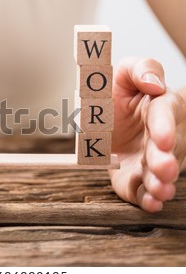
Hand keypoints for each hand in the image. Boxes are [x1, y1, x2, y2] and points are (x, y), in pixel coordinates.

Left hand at [110, 57, 185, 211]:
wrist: (105, 121)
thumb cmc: (118, 96)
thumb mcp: (123, 74)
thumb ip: (140, 70)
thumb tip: (154, 83)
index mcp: (159, 107)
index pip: (166, 114)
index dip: (164, 126)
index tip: (161, 138)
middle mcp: (159, 136)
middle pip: (168, 149)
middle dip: (165, 159)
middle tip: (162, 168)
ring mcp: (150, 159)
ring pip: (160, 173)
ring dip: (160, 183)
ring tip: (158, 189)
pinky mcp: (136, 177)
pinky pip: (145, 191)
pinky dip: (148, 199)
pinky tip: (151, 203)